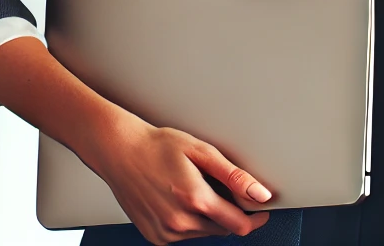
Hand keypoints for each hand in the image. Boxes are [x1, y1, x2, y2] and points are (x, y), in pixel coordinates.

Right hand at [87, 111, 270, 243]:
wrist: (121, 152)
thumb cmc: (160, 146)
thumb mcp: (203, 152)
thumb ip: (235, 176)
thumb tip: (260, 194)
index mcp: (196, 201)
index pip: (239, 224)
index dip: (255, 218)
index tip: (262, 209)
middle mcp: (180, 223)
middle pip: (223, 229)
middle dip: (232, 214)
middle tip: (225, 188)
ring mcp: (165, 233)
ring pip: (204, 233)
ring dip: (210, 218)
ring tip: (199, 188)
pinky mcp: (154, 237)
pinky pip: (184, 236)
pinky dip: (191, 222)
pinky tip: (182, 199)